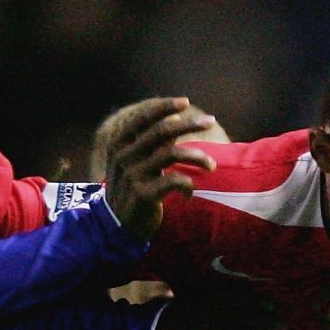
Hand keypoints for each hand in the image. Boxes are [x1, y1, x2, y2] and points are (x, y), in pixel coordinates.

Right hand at [102, 97, 218, 242]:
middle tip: (211, 121)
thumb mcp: (134, 163)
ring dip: (198, 157)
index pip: (143, 118)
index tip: (185, 102)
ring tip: (211, 166)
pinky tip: (189, 194)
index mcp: (119, 145)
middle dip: (190, 123)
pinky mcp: (144, 195)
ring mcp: (133, 176)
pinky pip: (174, 181)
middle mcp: (124, 157)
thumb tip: (177, 120)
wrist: (117, 228)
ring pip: (172, 153)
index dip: (164, 107)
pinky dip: (188, 185)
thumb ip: (151, 143)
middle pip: (162, 131)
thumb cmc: (131, 190)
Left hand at [146, 278, 279, 329]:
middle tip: (284, 328)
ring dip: (255, 303)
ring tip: (274, 307)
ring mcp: (203, 301)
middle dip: (264, 322)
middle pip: (241, 317)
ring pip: (235, 300)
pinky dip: (240, 288)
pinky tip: (254, 288)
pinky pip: (224, 288)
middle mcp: (207, 315)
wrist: (141, 329)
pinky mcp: (200, 294)